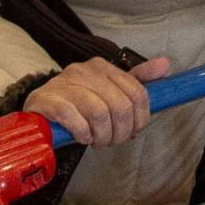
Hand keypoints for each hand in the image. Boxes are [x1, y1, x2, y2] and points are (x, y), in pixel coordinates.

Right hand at [24, 55, 171, 146]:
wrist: (40, 111)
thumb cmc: (78, 104)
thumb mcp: (109, 91)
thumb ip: (137, 80)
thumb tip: (165, 64)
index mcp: (102, 67)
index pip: (137, 92)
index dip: (140, 118)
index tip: (134, 131)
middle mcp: (83, 71)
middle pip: (120, 106)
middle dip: (121, 131)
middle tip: (112, 140)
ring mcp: (63, 84)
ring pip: (99, 113)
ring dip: (102, 136)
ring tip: (97, 140)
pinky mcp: (47, 100)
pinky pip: (74, 119)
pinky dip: (83, 134)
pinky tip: (82, 138)